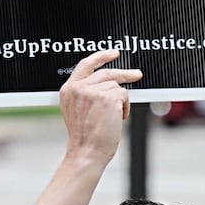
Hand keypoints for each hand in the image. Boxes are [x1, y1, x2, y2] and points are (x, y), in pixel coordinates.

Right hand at [59, 49, 142, 165]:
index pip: (85, 64)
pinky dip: (125, 107)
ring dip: (120, 101)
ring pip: (116, 86)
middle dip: (124, 73)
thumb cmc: (85, 137)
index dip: (101, 57)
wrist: (87, 151)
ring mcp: (92, 90)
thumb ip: (86, 93)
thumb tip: (108, 82)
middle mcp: (78, 88)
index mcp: (68, 90)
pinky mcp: (107, 96)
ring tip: (114, 116)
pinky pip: (124, 94)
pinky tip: (117, 118)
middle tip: (135, 74)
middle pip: (106, 72)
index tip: (113, 54)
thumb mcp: (77, 110)